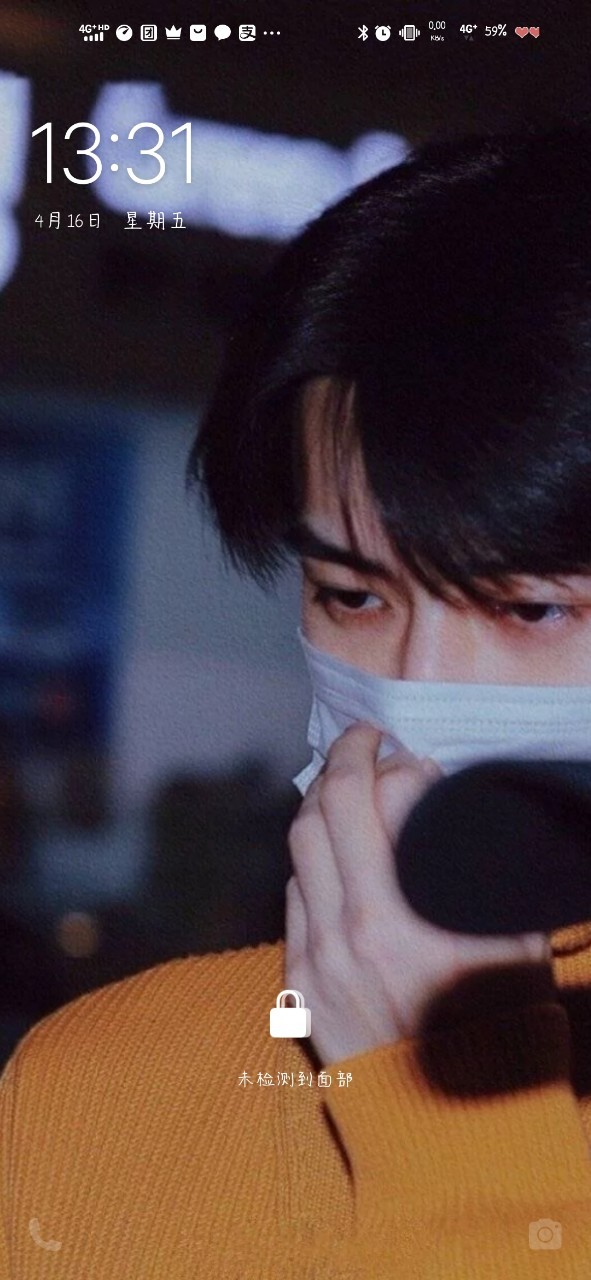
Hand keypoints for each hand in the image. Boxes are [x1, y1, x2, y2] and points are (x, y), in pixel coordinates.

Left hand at [285, 724, 551, 1066]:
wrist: (454, 1126)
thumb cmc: (501, 1026)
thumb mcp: (514, 939)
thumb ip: (483, 865)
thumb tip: (452, 799)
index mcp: (413, 914)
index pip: (382, 798)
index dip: (394, 763)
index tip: (405, 753)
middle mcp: (356, 930)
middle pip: (324, 809)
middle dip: (344, 761)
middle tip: (365, 744)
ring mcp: (319, 957)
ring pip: (299, 847)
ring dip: (322, 806)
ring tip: (348, 790)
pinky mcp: (300, 983)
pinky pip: (295, 896)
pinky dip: (315, 861)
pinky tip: (339, 857)